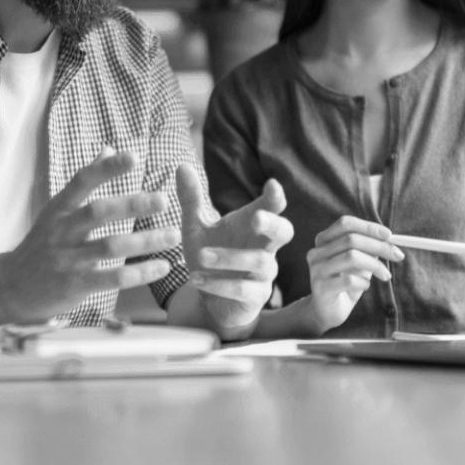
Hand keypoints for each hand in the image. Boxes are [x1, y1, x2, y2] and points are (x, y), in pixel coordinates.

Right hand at [0, 149, 177, 322]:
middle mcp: (62, 231)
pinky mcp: (75, 285)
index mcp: (60, 209)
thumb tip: (108, 148)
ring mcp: (67, 259)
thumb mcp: (56, 211)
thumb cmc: (41, 244)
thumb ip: (84, 182)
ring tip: (174, 235)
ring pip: (111, 246)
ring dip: (145, 240)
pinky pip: (112, 278)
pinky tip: (163, 266)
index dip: (107, 168)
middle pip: (99, 212)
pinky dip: (140, 273)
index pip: (82, 181)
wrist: (9, 288)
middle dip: (132, 204)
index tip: (134, 156)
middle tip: (164, 200)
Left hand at [177, 165, 293, 333]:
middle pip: (283, 232)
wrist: (210, 300)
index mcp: (252, 225)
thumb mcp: (195, 227)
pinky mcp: (255, 297)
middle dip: (272, 223)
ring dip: (231, 257)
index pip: (272, 206)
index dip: (275, 196)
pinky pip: (243, 290)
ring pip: (260, 262)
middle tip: (256, 218)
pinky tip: (196, 279)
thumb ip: (191, 199)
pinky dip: (219, 285)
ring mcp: (263, 273)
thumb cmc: (209, 256)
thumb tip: (181, 165)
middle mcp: (264, 246)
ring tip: (202, 256)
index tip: (272, 184)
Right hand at [304, 217, 405, 333]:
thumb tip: (389, 239)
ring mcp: (317, 270)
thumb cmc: (345, 282)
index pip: (346, 224)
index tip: (390, 235)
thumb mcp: (359, 261)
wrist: (327, 311)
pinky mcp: (321, 288)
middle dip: (379, 246)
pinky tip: (365, 287)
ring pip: (351, 257)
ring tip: (386, 275)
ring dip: (375, 265)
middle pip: (351, 239)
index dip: (369, 227)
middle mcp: (317, 252)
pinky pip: (349, 280)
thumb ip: (369, 248)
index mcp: (324, 240)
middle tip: (398, 255)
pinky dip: (364, 282)